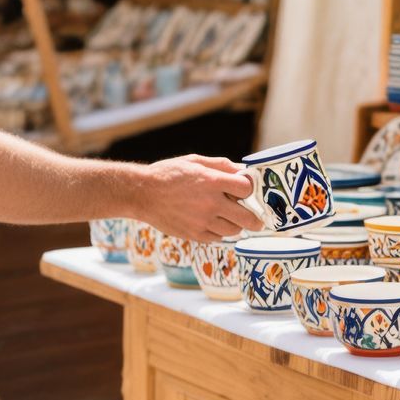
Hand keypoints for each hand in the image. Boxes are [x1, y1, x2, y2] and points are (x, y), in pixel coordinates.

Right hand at [139, 154, 262, 242]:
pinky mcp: (194, 235)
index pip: (247, 188)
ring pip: (234, 230)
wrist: (142, 194)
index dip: (249, 188)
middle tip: (257, 220)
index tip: (245, 189)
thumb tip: (243, 170)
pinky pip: (217, 238)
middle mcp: (210, 204)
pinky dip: (219, 232)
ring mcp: (202, 221)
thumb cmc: (168, 174)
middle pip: (247, 218)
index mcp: (212, 182)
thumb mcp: (195, 161)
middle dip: (255, 218)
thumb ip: (221, 166)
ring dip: (236, 225)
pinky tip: (213, 223)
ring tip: (229, 218)